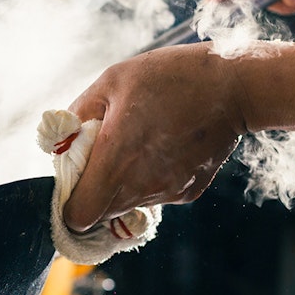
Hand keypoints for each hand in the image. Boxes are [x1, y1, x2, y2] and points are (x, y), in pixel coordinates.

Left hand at [62, 44, 247, 232]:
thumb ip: (78, 114)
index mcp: (116, 161)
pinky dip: (150, 178)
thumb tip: (59, 140)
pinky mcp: (188, 193)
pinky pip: (155, 195)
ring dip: (122, 183)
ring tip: (137, 142)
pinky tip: (162, 146)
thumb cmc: (170, 78)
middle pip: (101, 213)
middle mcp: (141, 186)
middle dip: (93, 191)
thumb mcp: (112, 82)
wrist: (235, 87)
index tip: (72, 178)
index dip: (69, 203)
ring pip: (128, 204)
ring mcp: (167, 193)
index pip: (78, 215)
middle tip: (102, 154)